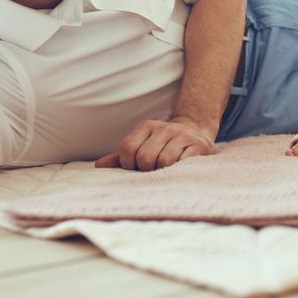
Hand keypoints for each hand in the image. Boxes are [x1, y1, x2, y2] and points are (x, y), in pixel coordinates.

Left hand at [95, 116, 215, 170]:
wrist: (196, 132)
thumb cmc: (163, 145)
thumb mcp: (142, 146)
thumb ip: (122, 156)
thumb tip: (99, 166)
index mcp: (147, 126)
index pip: (127, 149)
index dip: (128, 165)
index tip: (136, 168)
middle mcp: (164, 127)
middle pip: (145, 157)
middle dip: (146, 169)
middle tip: (152, 170)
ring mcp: (182, 135)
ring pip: (163, 161)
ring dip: (163, 171)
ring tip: (166, 169)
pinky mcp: (198, 146)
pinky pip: (182, 163)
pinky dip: (177, 170)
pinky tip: (179, 168)